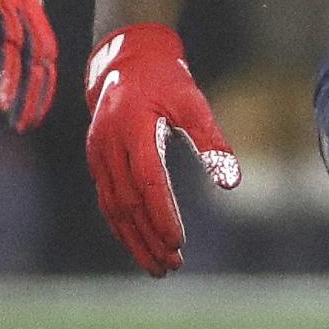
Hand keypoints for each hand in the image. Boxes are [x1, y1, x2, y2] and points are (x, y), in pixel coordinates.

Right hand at [0, 0, 55, 131]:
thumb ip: (11, 8)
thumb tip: (14, 40)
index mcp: (27, 2)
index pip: (42, 52)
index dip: (40, 86)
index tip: (32, 118)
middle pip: (30, 50)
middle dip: (26, 90)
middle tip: (20, 124)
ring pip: (6, 36)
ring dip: (4, 72)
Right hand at [83, 24, 238, 277]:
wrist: (127, 62)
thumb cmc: (166, 82)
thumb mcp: (193, 104)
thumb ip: (212, 141)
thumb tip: (232, 183)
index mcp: (132, 127)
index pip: (147, 181)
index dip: (162, 213)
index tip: (179, 241)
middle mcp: (108, 144)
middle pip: (128, 202)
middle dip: (150, 237)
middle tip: (173, 264)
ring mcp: (97, 154)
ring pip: (114, 208)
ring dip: (135, 240)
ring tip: (159, 266)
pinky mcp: (96, 161)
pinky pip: (108, 201)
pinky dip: (123, 227)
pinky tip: (140, 245)